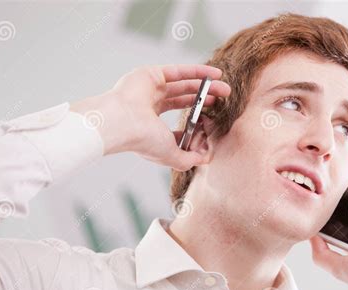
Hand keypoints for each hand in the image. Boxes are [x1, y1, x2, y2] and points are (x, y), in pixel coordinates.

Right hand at [70, 65, 230, 170]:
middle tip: (223, 102)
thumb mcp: (172, 155)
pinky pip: (180, 71)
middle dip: (205, 101)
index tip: (210, 125)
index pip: (179, 123)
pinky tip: (216, 74)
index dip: (196, 124)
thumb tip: (204, 159)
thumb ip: (189, 159)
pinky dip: (199, 72)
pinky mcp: (152, 74)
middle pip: (184, 100)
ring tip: (225, 89)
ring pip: (185, 85)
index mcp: (151, 126)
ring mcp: (151, 89)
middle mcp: (150, 106)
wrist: (122, 123)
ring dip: (206, 87)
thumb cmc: (142, 140)